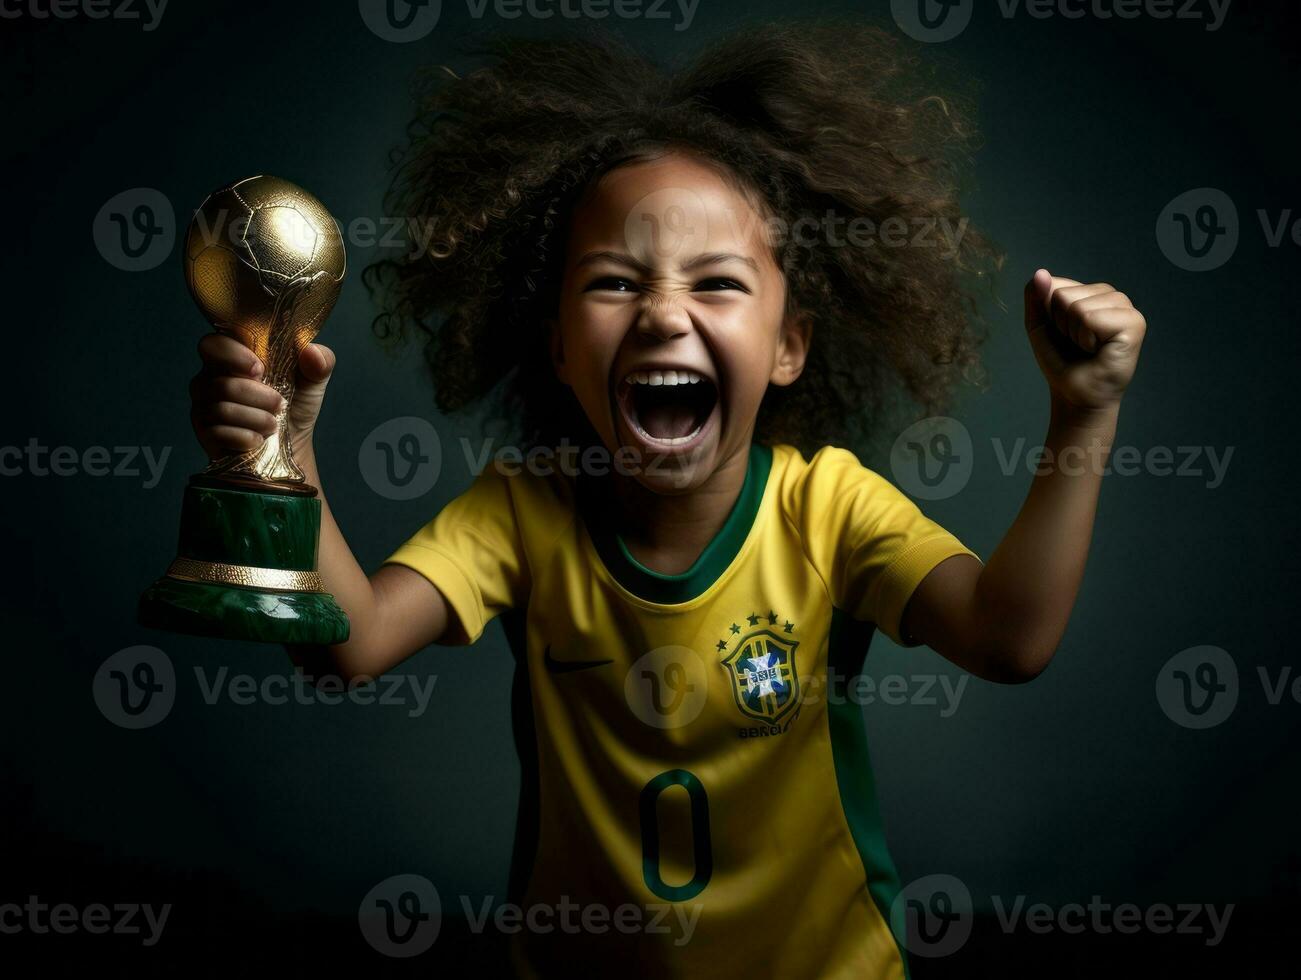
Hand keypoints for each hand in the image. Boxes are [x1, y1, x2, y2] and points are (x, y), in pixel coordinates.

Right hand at [189, 336, 335, 461]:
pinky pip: (218, 433)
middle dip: (256, 396)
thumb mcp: (314, 380)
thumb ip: (320, 361)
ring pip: (221, 409)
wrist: (292, 443)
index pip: (212, 344)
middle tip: (280, 404)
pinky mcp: (205, 433)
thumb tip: (312, 353)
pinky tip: (259, 440)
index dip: (233, 355)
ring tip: (273, 424)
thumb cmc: (296, 404)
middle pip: (219, 383)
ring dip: (257, 419)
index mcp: (232, 358)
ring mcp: (203, 406)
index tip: (260, 369)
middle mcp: (210, 378)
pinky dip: (246, 438)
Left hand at [1023, 269, 1145, 420]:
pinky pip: (1090, 318)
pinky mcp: (1134, 322)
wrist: (1075, 393)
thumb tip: (1040, 272)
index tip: (1063, 335)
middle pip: (1063, 296)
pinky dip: (1086, 339)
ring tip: (1088, 348)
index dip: (1049, 315)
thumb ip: (1036, 297)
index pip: (1054, 285)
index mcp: (1091, 291)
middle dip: (1061, 325)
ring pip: (1076, 307)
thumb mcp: (1039, 325)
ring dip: (1074, 334)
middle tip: (1077, 344)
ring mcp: (1125, 306)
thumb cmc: (1061, 361)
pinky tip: (1099, 349)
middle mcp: (1111, 294)